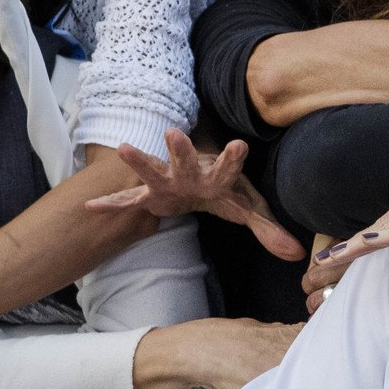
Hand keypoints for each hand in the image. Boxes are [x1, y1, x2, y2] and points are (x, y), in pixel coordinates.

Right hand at [86, 128, 305, 260]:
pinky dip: (111, 204)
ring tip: (123, 148)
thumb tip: (297, 255)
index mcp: (217, 178)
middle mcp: (190, 175)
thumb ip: (269, 230)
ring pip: (153, 172)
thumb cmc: (225, 192)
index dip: (233, 158)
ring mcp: (167, 183)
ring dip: (140, 162)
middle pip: (186, 163)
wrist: (198, 179)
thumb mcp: (248, 209)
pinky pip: (128, 202)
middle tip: (173, 133)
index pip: (229, 168)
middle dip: (181, 151)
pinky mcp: (149, 196)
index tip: (238, 144)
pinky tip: (91, 206)